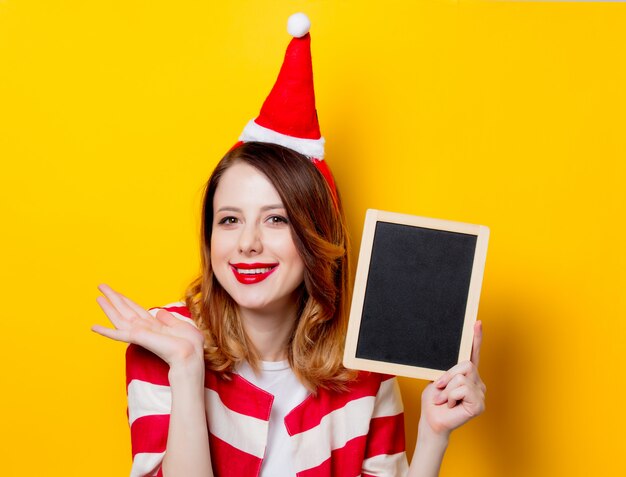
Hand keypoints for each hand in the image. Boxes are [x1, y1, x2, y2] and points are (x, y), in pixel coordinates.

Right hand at [91, 284, 204, 368]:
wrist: (189, 355)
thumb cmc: (189, 344)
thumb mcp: (181, 326)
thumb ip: (169, 319)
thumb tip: (160, 312)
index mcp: (155, 325)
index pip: (136, 310)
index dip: (125, 300)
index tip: (116, 292)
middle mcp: (144, 328)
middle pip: (124, 310)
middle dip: (113, 298)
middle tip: (101, 286)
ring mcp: (139, 333)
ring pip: (119, 317)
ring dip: (108, 307)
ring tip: (97, 296)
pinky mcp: (137, 337)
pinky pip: (118, 333)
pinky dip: (105, 331)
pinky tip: (93, 326)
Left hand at [420, 321, 485, 436]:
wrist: (431, 419)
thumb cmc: (434, 402)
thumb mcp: (438, 380)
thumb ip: (448, 370)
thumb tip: (454, 364)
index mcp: (466, 375)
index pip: (473, 354)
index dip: (476, 338)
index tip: (477, 322)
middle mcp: (477, 382)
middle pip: (466, 364)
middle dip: (448, 376)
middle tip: (441, 390)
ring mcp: (480, 393)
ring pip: (462, 377)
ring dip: (447, 389)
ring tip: (445, 400)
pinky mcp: (480, 404)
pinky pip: (463, 388)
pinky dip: (451, 396)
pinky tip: (452, 406)